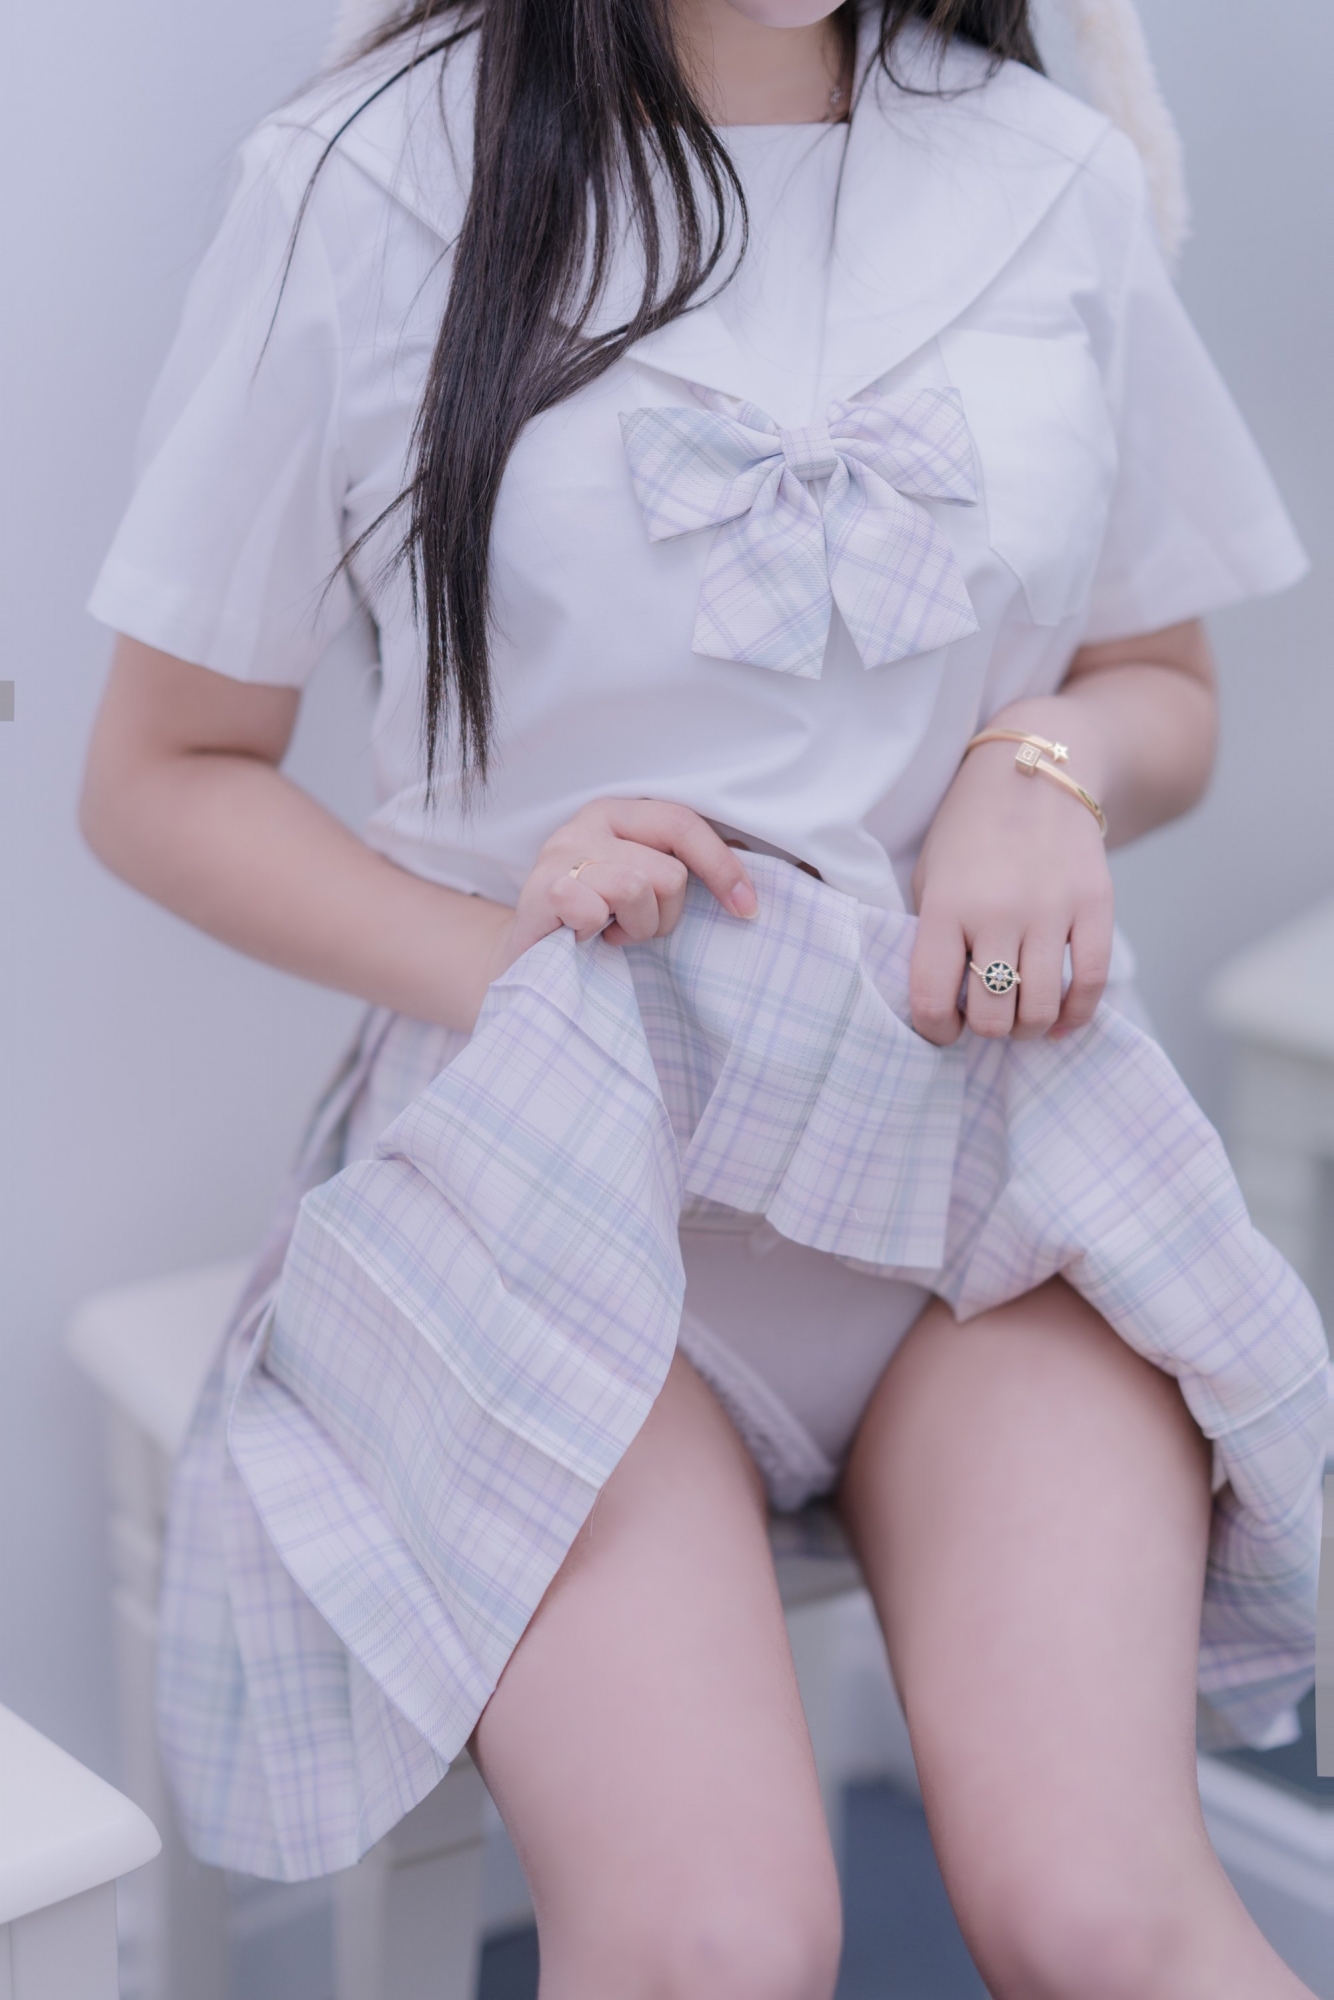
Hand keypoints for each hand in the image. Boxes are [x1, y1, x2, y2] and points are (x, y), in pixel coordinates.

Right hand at [494, 799, 758, 973]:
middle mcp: (588, 820)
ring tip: (610, 931)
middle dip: (666, 914)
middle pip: (670, 870)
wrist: (528, 961)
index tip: (747, 908)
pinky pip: (595, 908)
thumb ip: (679, 867)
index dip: (723, 867)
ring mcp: (561, 851)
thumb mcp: (644, 886)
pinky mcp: (542, 887)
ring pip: (638, 888)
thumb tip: (747, 875)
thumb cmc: (596, 924)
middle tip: (636, 927)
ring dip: (634, 927)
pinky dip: (596, 934)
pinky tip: (583, 937)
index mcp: (620, 812)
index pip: (684, 823)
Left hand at [909, 729, 1114, 1046]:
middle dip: (986, 1030)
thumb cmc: (969, 831)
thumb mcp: (930, 876)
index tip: (943, 1028)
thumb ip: (932, 937)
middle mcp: (998, 911)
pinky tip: (1062, 1021)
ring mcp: (1051, 909)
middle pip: (993, 1015)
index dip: (935, 1030)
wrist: (1034, 770)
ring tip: (1020, 1018)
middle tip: (986, 1016)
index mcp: (946, 906)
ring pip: (1041, 1009)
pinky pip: (1090, 982)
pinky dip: (1076, 1015)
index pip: (932, 999)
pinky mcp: (1094, 905)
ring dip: (1028, 1029)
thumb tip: (945, 1006)